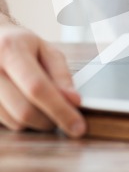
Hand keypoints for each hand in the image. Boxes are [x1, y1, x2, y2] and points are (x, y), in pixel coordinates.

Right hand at [0, 19, 85, 136]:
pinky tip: (27, 105)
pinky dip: (22, 121)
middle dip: (51, 120)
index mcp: (11, 50)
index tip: (78, 126)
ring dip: (37, 122)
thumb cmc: (22, 45)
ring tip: (44, 106)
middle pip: (24, 111)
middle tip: (65, 116)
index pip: (37, 87)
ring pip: (15, 122)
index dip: (60, 109)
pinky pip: (6, 123)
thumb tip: (74, 101)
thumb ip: (62, 75)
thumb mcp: (47, 50)